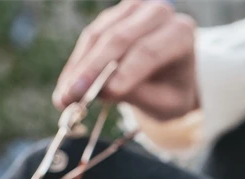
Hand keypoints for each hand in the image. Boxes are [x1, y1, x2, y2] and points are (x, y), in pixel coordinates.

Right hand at [54, 0, 197, 120]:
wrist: (172, 75)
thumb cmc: (172, 91)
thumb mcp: (165, 103)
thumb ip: (139, 95)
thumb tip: (101, 91)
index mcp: (180, 33)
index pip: (149, 51)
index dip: (125, 71)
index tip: (105, 95)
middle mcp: (157, 13)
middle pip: (119, 39)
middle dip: (93, 70)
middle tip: (72, 96)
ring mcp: (132, 10)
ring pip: (99, 36)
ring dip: (79, 68)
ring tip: (64, 97)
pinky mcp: (112, 16)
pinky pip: (89, 39)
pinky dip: (77, 64)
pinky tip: (66, 86)